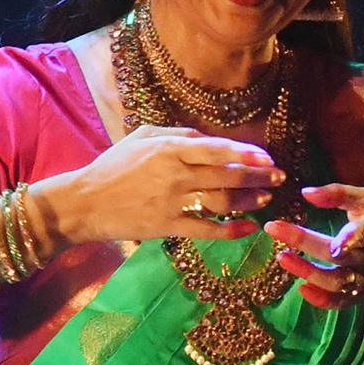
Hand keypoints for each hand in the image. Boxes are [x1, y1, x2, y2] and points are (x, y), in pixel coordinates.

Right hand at [31, 125, 286, 250]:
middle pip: (226, 175)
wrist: (84, 202)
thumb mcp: (142, 137)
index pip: (216, 149)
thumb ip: (177, 134)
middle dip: (257, 176)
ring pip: (221, 201)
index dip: (246, 153)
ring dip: (248, 200)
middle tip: (279, 178)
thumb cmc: (113, 166)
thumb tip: (209, 138)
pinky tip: (247, 228)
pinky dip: (230, 229)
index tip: (267, 157)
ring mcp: (172, 202)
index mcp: (169, 148)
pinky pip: (206, 229)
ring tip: (266, 199)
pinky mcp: (167, 226)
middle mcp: (174, 173)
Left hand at [266, 183, 363, 310]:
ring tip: (281, 257)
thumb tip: (305, 193)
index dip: (352, 237)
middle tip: (273, 227)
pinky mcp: (358, 297)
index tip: (335, 239)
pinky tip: (300, 288)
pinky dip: (320, 300)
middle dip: (305, 242)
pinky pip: (339, 303)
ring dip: (306, 271)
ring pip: (335, 282)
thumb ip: (339, 194)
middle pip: (339, 255)